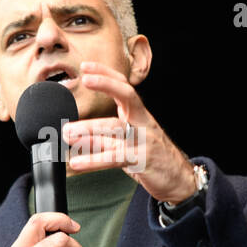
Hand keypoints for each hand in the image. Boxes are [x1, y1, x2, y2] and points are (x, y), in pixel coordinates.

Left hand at [62, 60, 197, 204]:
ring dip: (90, 128)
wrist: (179, 180)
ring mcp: (144, 140)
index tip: (86, 66)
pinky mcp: (142, 160)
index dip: (106, 74)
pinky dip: (94, 160)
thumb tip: (72, 134)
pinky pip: (116, 157)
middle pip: (127, 96)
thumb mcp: (126, 143)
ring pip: (117, 128)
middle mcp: (142, 123)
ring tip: (67, 132)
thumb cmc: (151, 158)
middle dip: (107, 84)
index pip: (123, 86)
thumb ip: (101, 137)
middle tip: (85, 79)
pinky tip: (76, 163)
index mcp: (138, 115)